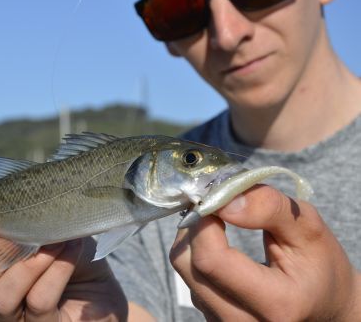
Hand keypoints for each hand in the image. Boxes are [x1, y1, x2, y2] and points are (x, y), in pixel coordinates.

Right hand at [0, 218, 127, 320]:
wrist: (103, 292)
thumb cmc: (69, 258)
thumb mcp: (48, 232)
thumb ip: (27, 220)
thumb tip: (20, 200)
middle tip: (26, 229)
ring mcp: (16, 321)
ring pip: (2, 297)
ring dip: (30, 262)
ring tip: (55, 242)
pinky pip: (39, 302)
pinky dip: (55, 272)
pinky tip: (70, 252)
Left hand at [170, 185, 360, 320]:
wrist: (324, 306)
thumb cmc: (319, 266)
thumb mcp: (309, 229)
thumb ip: (270, 209)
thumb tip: (224, 199)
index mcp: (275, 304)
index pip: (211, 259)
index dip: (204, 220)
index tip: (217, 197)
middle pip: (187, 263)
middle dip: (195, 224)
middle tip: (215, 203)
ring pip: (183, 268)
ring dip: (193, 237)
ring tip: (218, 221)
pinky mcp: (210, 316)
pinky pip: (188, 276)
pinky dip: (196, 251)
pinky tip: (217, 243)